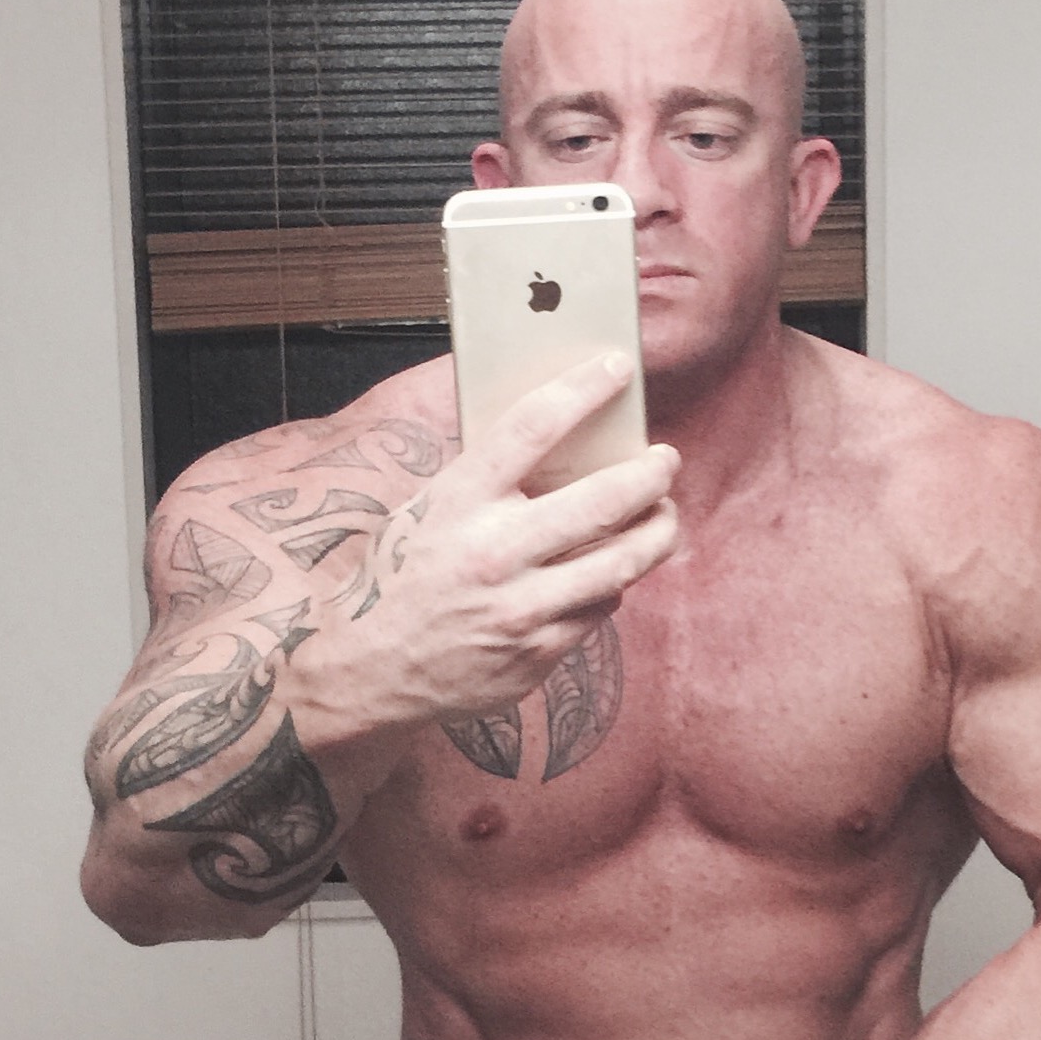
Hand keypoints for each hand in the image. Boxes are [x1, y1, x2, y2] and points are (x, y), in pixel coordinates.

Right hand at [306, 353, 678, 733]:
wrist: (374, 671)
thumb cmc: (403, 575)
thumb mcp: (431, 509)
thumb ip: (489, 479)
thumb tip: (565, 435)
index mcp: (459, 502)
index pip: (532, 426)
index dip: (584, 389)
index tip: (618, 368)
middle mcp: (492, 552)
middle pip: (602, 501)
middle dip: (651, 475)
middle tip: (666, 460)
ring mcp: (520, 608)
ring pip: (621, 562)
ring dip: (657, 532)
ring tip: (665, 514)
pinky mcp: (538, 652)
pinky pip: (601, 607)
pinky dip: (613, 582)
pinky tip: (612, 570)